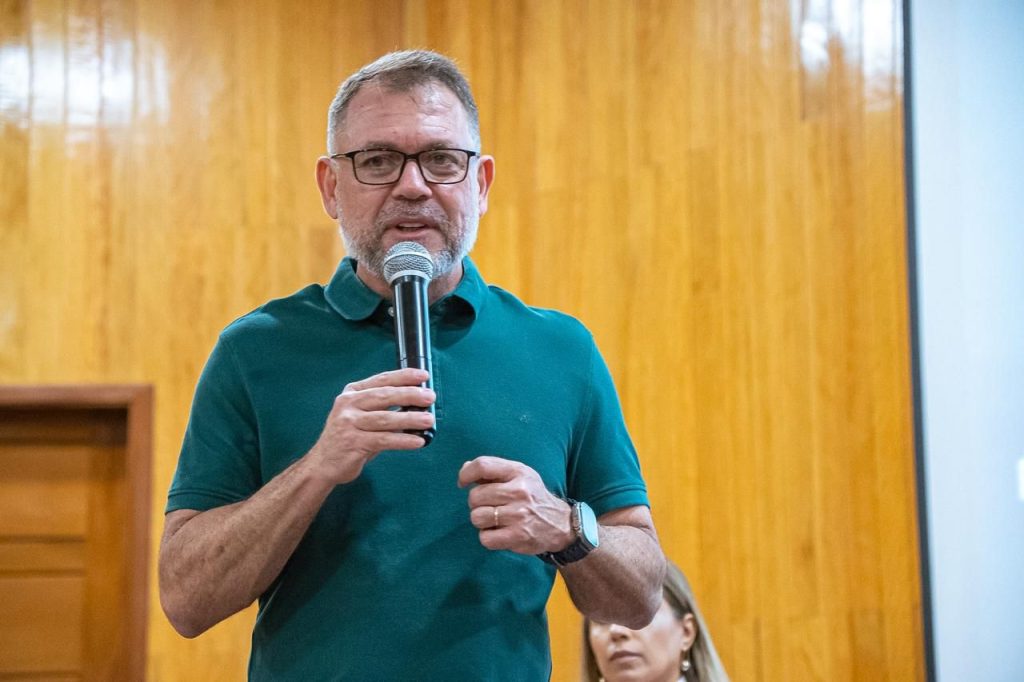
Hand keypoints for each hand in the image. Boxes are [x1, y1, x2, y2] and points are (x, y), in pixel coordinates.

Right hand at [306, 368, 434, 483]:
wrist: (323, 463)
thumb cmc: (349, 437)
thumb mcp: (361, 416)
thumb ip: (382, 408)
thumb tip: (417, 403)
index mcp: (352, 394)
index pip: (381, 380)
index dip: (404, 376)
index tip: (423, 375)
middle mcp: (348, 405)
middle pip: (384, 396)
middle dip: (410, 395)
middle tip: (430, 397)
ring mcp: (349, 424)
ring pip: (385, 418)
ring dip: (410, 418)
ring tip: (429, 419)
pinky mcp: (353, 443)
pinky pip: (383, 440)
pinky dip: (403, 440)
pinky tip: (418, 441)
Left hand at [457, 456, 572, 554]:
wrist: (561, 524)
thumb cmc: (533, 497)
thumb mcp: (519, 476)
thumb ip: (493, 471)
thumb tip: (466, 468)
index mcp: (518, 472)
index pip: (483, 465)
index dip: (466, 474)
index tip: (463, 483)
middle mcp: (519, 491)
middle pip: (475, 496)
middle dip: (476, 503)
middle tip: (488, 506)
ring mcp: (519, 515)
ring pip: (477, 517)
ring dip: (481, 521)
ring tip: (495, 520)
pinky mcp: (518, 536)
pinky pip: (485, 538)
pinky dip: (488, 537)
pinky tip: (499, 532)